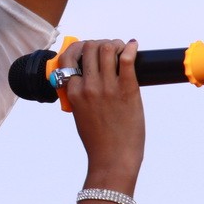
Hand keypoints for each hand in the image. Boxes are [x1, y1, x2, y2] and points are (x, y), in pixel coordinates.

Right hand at [58, 39, 144, 181]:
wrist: (113, 159)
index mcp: (73, 92)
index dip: (82, 50)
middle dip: (99, 44)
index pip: (70, 57)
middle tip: (109, 49)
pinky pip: (127, 59)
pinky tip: (133, 46)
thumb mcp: (80, 115)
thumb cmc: (98, 141)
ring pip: (107, 48)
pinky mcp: (128, 90)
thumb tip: (87, 80)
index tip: (91, 52)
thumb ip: (80, 96)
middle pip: (90, 47)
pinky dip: (130, 48)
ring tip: (121, 48)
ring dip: (115, 44)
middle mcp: (88, 86)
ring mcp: (107, 87)